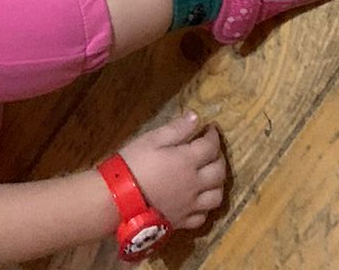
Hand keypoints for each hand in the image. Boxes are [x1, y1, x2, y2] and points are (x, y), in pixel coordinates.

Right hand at [117, 111, 226, 232]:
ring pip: (217, 196)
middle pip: (219, 172)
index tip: (210, 128)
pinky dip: (205, 207)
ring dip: (218, 183)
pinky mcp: (182, 221)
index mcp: (188, 161)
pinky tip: (198, 200)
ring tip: (210, 175)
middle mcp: (195, 184)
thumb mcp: (152, 139)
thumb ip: (176, 129)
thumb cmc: (133, 163)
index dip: (213, 135)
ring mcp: (190, 206)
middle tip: (212, 149)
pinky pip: (203, 217)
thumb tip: (196, 117)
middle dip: (219, 157)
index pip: (210, 146)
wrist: (119, 199)